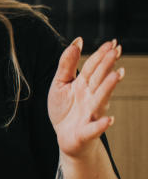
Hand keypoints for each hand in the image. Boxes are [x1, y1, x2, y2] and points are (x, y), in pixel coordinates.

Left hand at [48, 38, 123, 158]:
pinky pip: (94, 128)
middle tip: (116, 51)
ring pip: (100, 99)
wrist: (65, 137)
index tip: (112, 42)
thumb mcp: (60, 83)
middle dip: (107, 65)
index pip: (92, 67)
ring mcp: (90, 114)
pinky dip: (101, 125)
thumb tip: (78, 41)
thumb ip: (67, 64)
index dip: (101, 55)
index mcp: (83, 84)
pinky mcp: (86, 132)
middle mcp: (90, 97)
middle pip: (98, 79)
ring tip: (117, 75)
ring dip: (108, 88)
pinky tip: (110, 120)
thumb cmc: (64, 108)